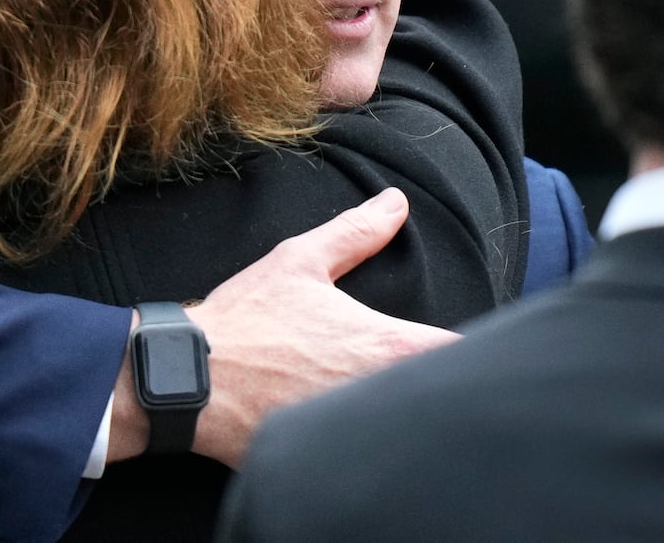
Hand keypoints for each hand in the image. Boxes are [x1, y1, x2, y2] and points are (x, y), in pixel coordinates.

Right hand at [108, 188, 457, 465]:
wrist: (188, 381)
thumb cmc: (245, 322)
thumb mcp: (299, 263)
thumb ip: (356, 233)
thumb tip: (395, 204)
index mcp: (388, 346)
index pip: (465, 356)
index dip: (475, 353)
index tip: (463, 347)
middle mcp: (383, 394)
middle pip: (444, 396)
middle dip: (442, 384)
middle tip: (431, 373)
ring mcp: (357, 432)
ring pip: (410, 428)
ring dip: (409, 413)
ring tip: (393, 400)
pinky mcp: (328, 458)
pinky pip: (370, 454)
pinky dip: (372, 443)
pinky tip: (359, 433)